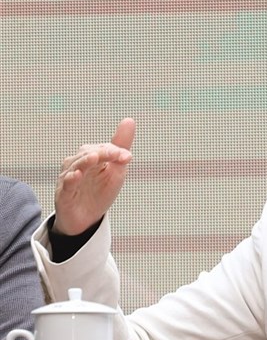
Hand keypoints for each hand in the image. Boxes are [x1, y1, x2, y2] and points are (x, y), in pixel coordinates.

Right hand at [53, 118, 135, 235]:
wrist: (86, 219)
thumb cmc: (100, 192)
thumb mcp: (116, 172)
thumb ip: (121, 149)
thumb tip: (129, 120)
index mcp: (92, 158)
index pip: (103, 149)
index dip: (115, 151)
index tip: (127, 156)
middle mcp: (78, 164)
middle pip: (89, 154)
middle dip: (103, 153)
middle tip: (115, 154)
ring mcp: (69, 178)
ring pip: (76, 166)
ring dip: (85, 161)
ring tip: (94, 157)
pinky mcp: (64, 194)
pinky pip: (67, 185)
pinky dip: (71, 179)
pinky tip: (76, 175)